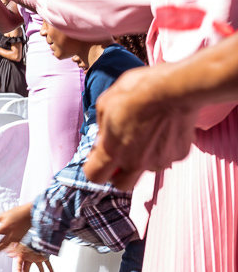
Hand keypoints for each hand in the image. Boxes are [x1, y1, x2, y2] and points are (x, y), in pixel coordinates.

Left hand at [0, 203, 32, 254]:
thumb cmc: (17, 212)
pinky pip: (15, 246)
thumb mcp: (4, 214)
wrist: (30, 214)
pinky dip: (11, 250)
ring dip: (0, 251)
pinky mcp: (21, 238)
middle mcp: (10, 234)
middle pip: (0, 244)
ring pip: (7, 246)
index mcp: (5, 227)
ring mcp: (16, 237)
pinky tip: (8, 253)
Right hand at [9, 243, 54, 271]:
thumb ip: (15, 250)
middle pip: (27, 269)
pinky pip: (48, 264)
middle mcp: (30, 257)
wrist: (39, 237)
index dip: (18, 270)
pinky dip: (51, 270)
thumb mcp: (21, 246)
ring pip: (40, 268)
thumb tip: (8, 254)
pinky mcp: (44, 257)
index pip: (19, 264)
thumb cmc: (29, 240)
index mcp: (23, 254)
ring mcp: (37, 257)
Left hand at [84, 66, 196, 189]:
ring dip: (141, 157)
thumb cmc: (136, 90)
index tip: (95, 157)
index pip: (95, 176)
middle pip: (122, 184)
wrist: (176, 87)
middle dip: (117, 174)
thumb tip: (102, 139)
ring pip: (146, 168)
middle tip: (118, 155)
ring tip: (145, 131)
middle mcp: (136, 161)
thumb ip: (102, 127)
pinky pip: (165, 156)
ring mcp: (160, 160)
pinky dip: (161, 148)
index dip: (93, 167)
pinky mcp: (179, 154)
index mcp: (113, 150)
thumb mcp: (105, 103)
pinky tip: (162, 128)